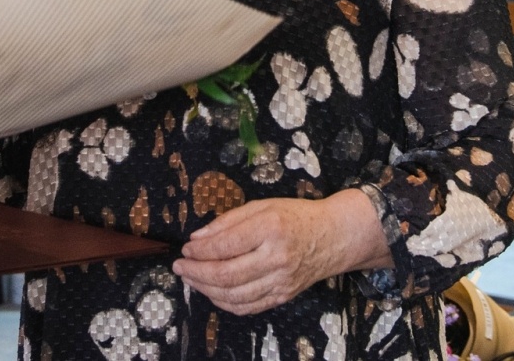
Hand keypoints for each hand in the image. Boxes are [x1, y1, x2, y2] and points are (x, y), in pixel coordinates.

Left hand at [173, 191, 390, 315]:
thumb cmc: (297, 216)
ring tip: (190, 279)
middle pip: (226, 274)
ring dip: (205, 289)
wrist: (334, 236)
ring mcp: (281, 281)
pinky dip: (225, 303)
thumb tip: (197, 238)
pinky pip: (248, 307)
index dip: (200, 250)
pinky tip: (212, 292)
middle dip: (196, 272)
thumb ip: (228, 221)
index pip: (225, 244)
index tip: (185, 247)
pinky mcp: (283, 296)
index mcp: (270, 228)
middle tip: (180, 267)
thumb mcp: (262, 206)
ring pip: (234, 295)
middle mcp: (276, 258)